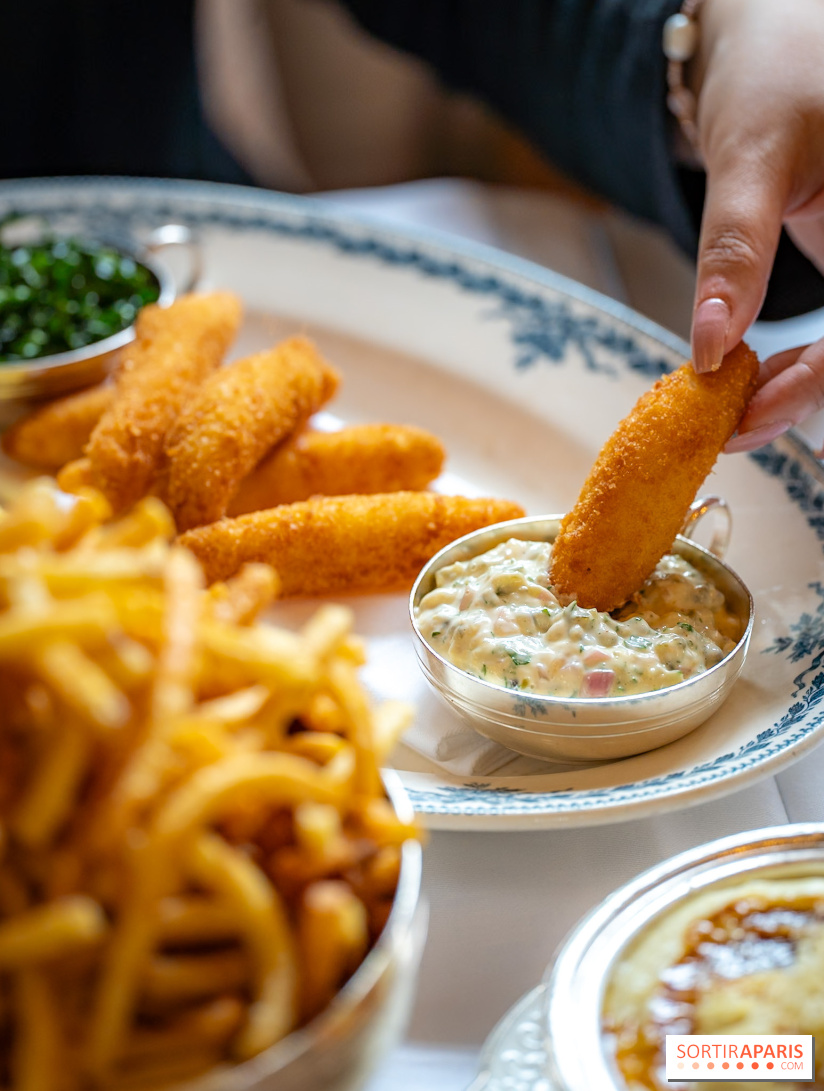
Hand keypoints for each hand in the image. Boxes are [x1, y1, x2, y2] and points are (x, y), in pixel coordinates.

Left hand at [688, 0, 823, 449]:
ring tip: (737, 405)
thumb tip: (707, 350)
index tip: (743, 419)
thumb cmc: (774, 67)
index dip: (811, 388)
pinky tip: (759, 373)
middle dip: (803, 397)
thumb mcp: (751, 156)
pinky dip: (802, 361)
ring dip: (802, 386)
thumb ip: (734, 253)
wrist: (773, 26)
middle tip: (732, 427)